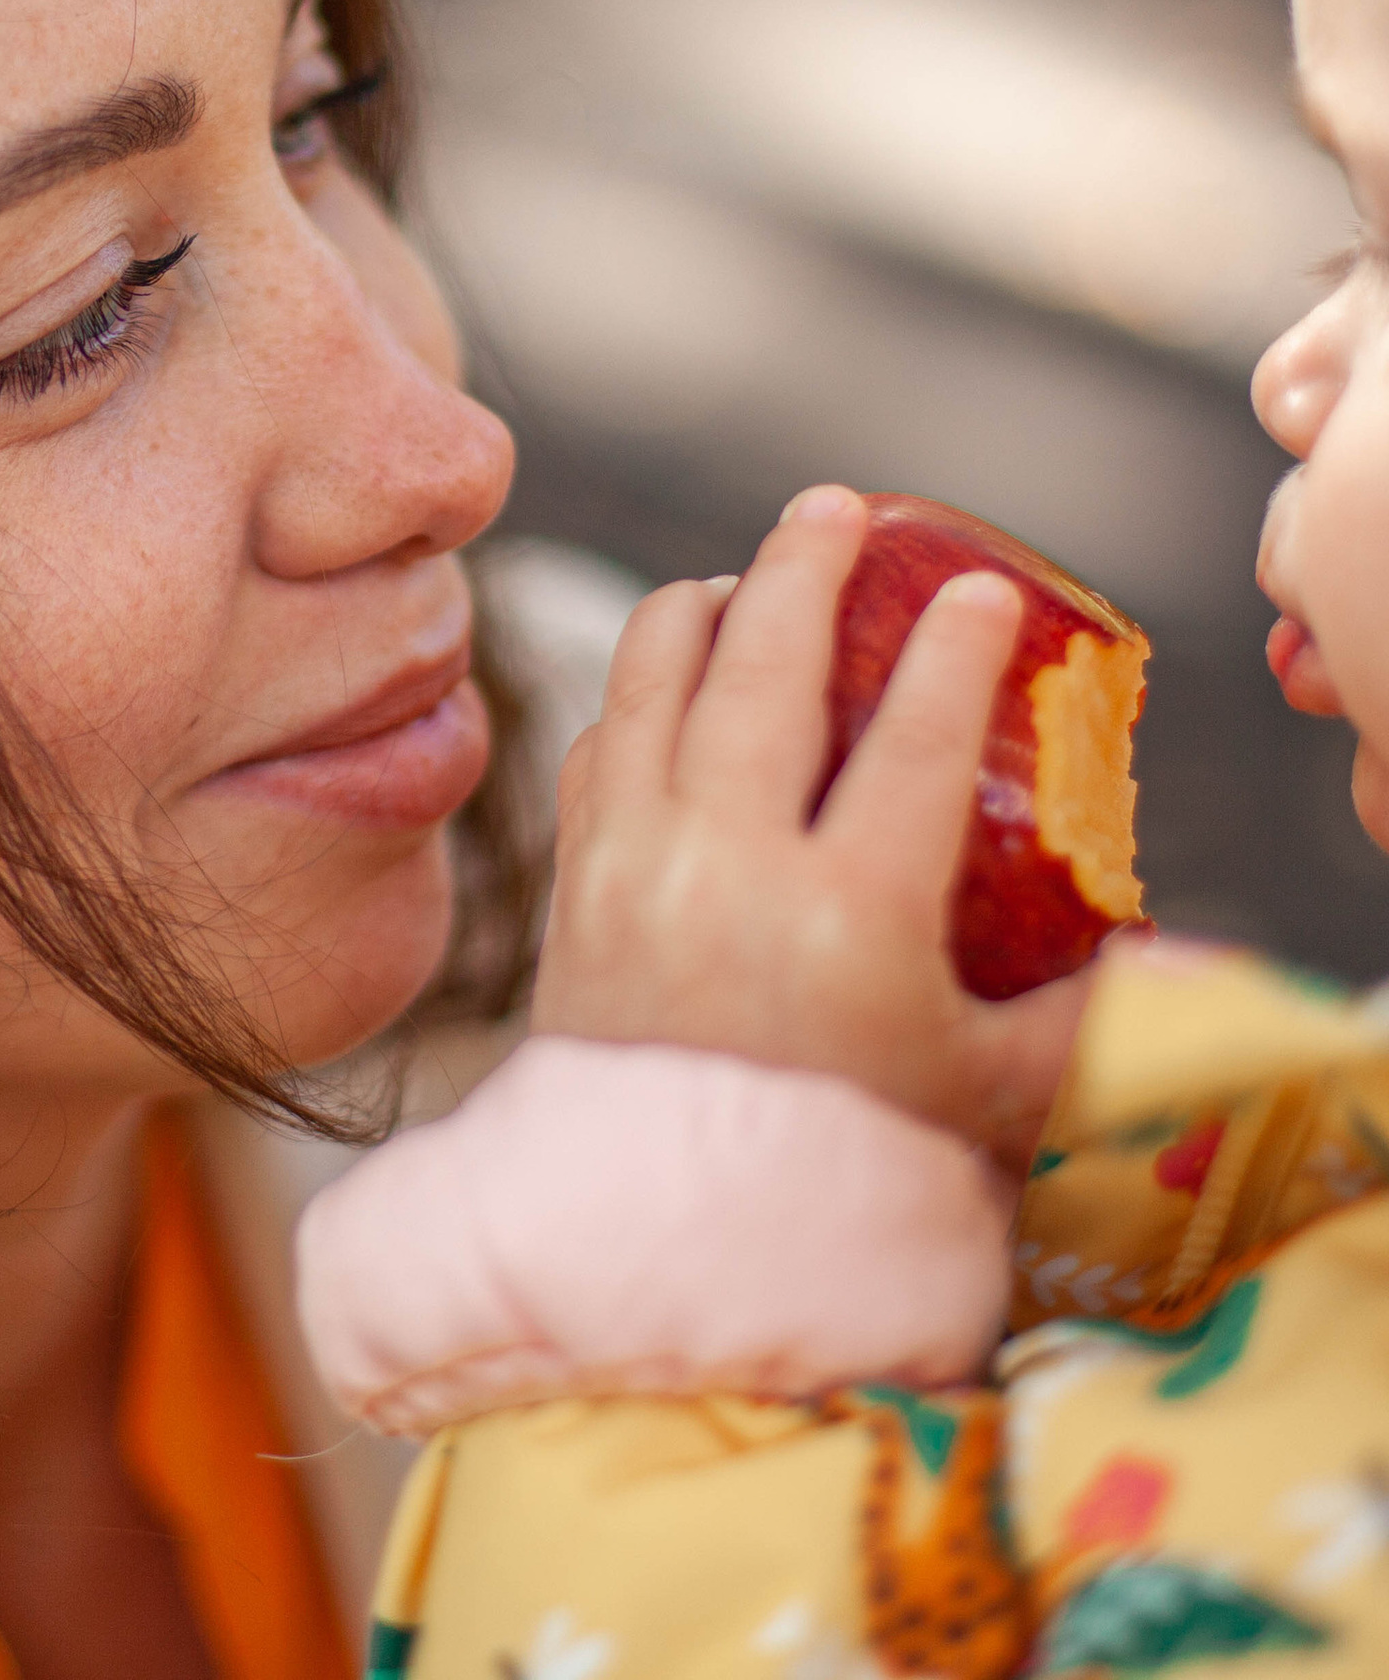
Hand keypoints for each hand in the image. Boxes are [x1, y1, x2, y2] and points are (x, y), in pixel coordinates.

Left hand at [530, 484, 1090, 1173]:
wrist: (664, 1237)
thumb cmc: (840, 1165)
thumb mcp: (980, 1100)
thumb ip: (1073, 1024)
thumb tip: (1171, 961)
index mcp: (848, 918)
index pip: (911, 743)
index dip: (952, 652)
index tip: (977, 586)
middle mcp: (729, 868)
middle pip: (763, 669)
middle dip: (802, 567)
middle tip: (834, 505)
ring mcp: (635, 865)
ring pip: (652, 684)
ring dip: (694, 608)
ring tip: (735, 574)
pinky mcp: (572, 883)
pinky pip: (593, 748)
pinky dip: (628, 694)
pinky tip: (660, 678)